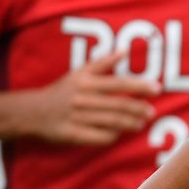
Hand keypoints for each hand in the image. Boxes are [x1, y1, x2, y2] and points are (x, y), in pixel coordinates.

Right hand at [24, 52, 157, 144]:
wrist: (32, 112)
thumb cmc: (61, 91)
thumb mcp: (79, 73)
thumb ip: (103, 63)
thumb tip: (125, 51)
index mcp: (85, 82)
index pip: (119, 83)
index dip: (139, 86)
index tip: (157, 89)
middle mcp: (82, 99)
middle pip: (118, 105)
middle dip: (138, 108)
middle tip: (151, 112)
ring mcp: (77, 118)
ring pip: (111, 122)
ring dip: (130, 124)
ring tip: (141, 124)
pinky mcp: (73, 135)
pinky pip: (99, 137)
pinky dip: (112, 136)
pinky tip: (118, 134)